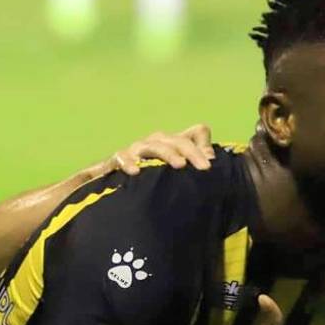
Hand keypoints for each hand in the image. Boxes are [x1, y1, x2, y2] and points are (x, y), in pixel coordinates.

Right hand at [90, 125, 215, 177]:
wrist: (114, 190)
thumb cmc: (151, 179)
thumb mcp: (177, 173)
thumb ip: (195, 162)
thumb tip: (211, 159)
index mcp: (173, 144)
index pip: (195, 134)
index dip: (203, 146)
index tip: (210, 166)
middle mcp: (156, 143)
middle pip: (176, 140)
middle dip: (192, 152)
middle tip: (205, 168)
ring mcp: (135, 150)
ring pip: (153, 145)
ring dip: (167, 154)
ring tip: (180, 166)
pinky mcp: (116, 160)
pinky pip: (121, 157)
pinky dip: (128, 162)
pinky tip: (136, 171)